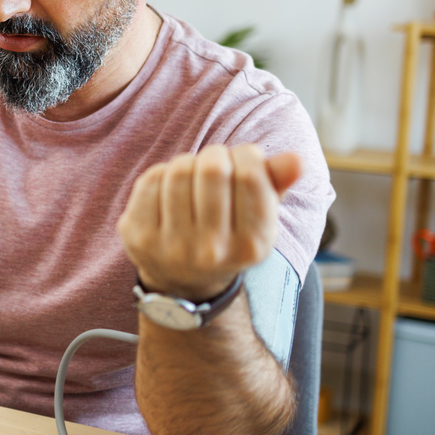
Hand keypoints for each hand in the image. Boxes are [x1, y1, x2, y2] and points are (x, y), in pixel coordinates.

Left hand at [117, 145, 301, 300]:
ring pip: (179, 170)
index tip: (244, 158)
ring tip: (193, 175)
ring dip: (188, 163)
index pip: (251, 176)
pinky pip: (151, 180)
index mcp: (252, 246)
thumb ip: (276, 184)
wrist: (181, 280)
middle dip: (215, 155)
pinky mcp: (138, 236)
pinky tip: (169, 188)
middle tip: (215, 162)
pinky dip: (162, 173)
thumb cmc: (227, 232)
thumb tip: (296, 160)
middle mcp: (212, 251)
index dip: (247, 155)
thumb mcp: (258, 215)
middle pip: (213, 169)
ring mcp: (171, 246)